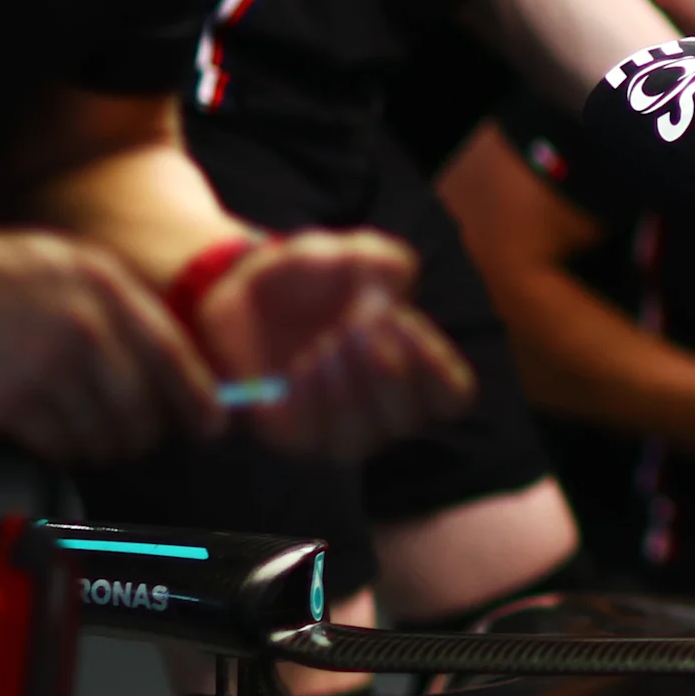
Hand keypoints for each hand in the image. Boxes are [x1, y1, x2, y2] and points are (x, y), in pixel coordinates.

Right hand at [0, 221, 219, 462]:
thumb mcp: (71, 263)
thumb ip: (121, 304)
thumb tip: (170, 359)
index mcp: (105, 290)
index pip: (171, 356)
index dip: (197, 399)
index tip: (211, 426)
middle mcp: (82, 329)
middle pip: (140, 406)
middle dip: (146, 435)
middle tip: (141, 441)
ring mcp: (43, 368)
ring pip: (100, 432)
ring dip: (106, 447)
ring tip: (99, 443)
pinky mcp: (4, 402)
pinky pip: (56, 444)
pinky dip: (65, 450)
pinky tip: (58, 440)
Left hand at [191, 231, 475, 465]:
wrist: (241, 289)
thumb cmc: (312, 277)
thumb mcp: (348, 252)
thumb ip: (380, 259)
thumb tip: (391, 290)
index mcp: (412, 370)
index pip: (452, 397)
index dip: (436, 366)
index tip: (401, 322)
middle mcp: (379, 411)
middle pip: (407, 422)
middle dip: (385, 373)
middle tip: (354, 327)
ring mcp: (333, 428)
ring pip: (358, 443)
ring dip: (344, 394)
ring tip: (322, 348)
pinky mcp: (288, 435)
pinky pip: (306, 439)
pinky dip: (304, 403)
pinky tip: (293, 369)